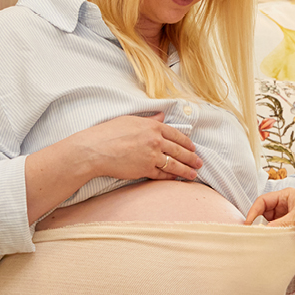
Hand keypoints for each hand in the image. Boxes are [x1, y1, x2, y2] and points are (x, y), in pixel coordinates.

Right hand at [69, 113, 201, 181]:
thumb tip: (161, 116)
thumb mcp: (130, 120)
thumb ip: (149, 119)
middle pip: (179, 150)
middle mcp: (155, 140)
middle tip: (199, 162)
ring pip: (175, 164)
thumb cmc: (108, 133)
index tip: (193, 147)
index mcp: (153, 126)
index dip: (187, 142)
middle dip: (192, 157)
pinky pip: (163, 174)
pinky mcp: (146, 169)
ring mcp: (152, 156)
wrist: (95, 149)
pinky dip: (172, 177)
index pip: (176, 134)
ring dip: (186, 170)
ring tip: (194, 173)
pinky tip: (178, 178)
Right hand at [246, 189, 294, 258]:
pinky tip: (286, 250)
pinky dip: (288, 245)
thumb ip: (280, 223)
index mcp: (291, 196)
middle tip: (259, 236)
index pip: (264, 201)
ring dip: (278, 237)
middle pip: (271, 216)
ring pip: (281, 230)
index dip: (253, 212)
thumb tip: (264, 231)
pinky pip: (292, 241)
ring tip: (273, 244)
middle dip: (265, 226)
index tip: (248, 226)